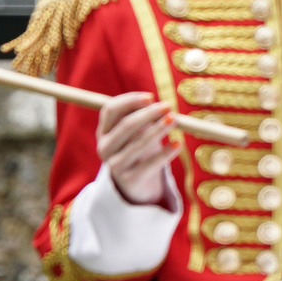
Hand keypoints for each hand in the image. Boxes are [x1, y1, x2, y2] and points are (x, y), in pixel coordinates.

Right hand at [96, 93, 179, 207]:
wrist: (135, 183)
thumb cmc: (138, 149)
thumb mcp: (135, 132)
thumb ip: (140, 116)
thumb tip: (155, 103)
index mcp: (103, 131)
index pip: (110, 110)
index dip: (130, 101)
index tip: (151, 97)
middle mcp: (105, 147)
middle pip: (126, 126)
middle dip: (148, 114)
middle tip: (168, 106)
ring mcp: (115, 165)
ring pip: (138, 144)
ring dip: (158, 129)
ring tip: (175, 119)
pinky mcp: (130, 179)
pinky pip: (150, 164)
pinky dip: (165, 153)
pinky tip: (178, 143)